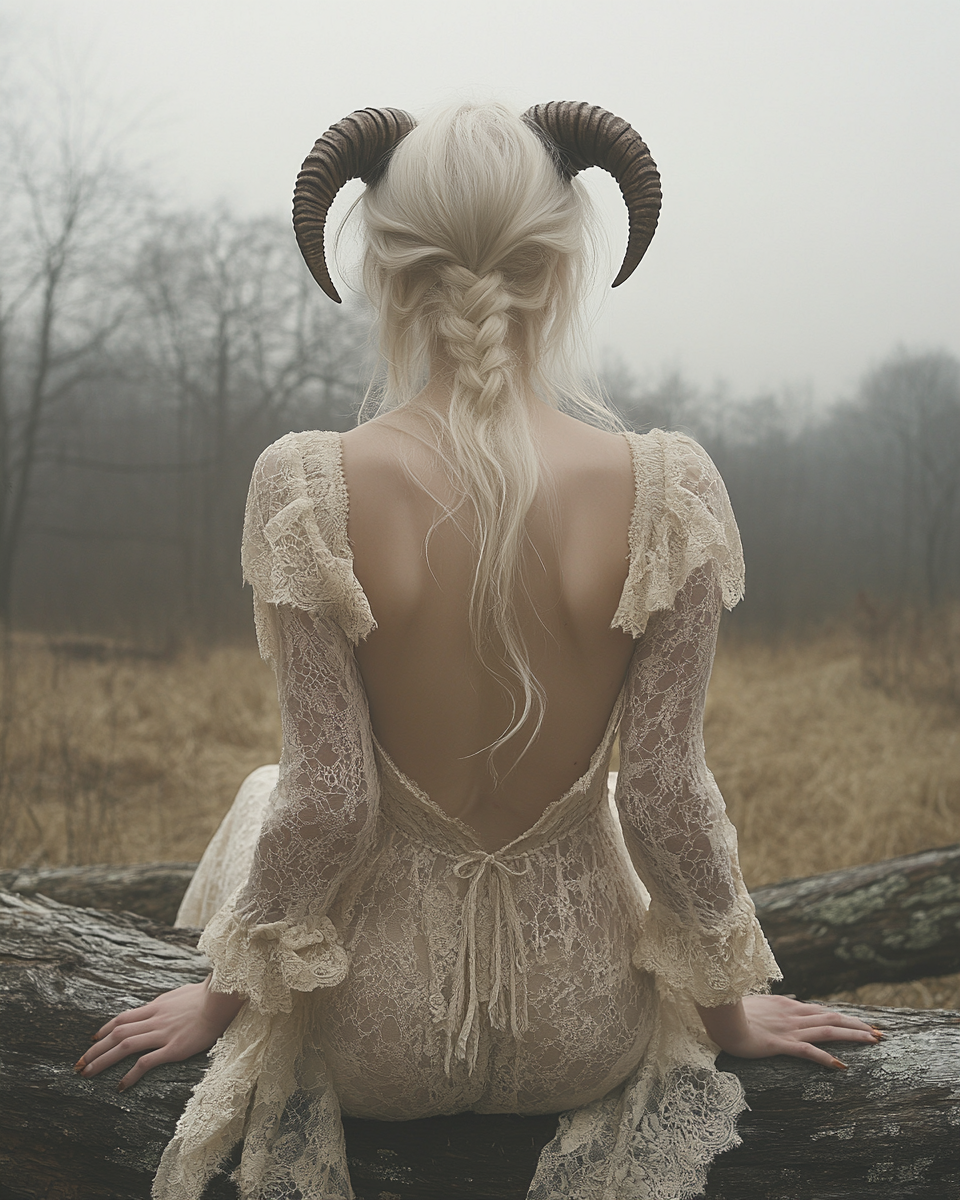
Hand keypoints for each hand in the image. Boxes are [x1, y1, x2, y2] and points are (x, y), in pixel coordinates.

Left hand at [73, 978, 245, 1091]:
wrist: (223, 1000)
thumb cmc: (207, 996)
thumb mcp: (181, 995)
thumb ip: (167, 1004)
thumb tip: (159, 1007)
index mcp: (156, 1007)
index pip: (122, 1018)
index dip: (104, 1030)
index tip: (92, 1040)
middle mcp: (155, 1019)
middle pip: (117, 1034)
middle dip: (94, 1049)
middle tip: (78, 1064)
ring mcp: (163, 1034)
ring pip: (124, 1046)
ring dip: (102, 1061)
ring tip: (87, 1074)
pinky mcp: (174, 1048)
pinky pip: (146, 1062)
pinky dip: (130, 1074)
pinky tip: (121, 1086)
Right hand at [696, 994, 882, 1068]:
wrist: (719, 1018)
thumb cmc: (732, 1011)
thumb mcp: (756, 1005)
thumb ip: (771, 1006)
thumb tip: (780, 1004)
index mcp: (787, 1005)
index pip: (822, 1011)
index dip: (844, 1017)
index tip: (862, 1023)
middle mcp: (793, 1015)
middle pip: (832, 1018)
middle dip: (857, 1026)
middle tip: (879, 1033)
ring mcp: (789, 1029)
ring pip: (827, 1031)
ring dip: (852, 1036)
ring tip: (873, 1041)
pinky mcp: (781, 1043)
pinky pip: (808, 1051)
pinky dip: (826, 1058)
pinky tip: (841, 1065)